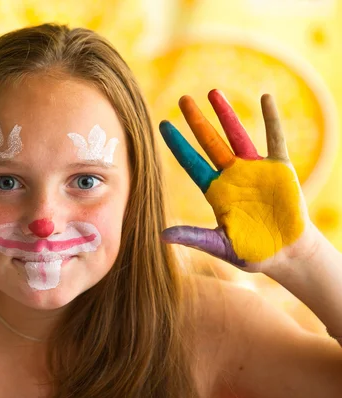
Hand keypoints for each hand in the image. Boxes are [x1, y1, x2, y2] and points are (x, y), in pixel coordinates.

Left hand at [158, 89, 319, 274]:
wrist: (286, 255)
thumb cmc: (251, 252)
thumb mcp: (219, 245)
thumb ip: (194, 237)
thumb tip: (162, 235)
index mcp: (215, 191)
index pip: (191, 162)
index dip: (178, 144)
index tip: (163, 125)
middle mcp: (231, 175)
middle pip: (210, 142)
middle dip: (196, 121)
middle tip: (182, 100)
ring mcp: (255, 170)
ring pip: (237, 135)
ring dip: (226, 114)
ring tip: (212, 92)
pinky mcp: (280, 170)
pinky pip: (275, 139)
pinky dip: (271, 119)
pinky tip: (265, 98)